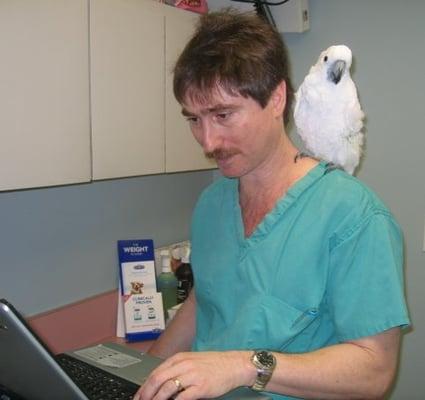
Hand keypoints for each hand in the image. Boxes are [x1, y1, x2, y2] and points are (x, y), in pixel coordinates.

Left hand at [133, 350, 253, 399]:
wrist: (234, 365)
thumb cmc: (214, 364)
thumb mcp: (192, 361)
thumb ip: (177, 369)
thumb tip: (160, 383)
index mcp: (180, 358)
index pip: (156, 372)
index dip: (144, 386)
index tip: (138, 396)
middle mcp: (184, 365)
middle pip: (158, 379)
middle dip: (146, 393)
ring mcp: (192, 375)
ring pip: (167, 388)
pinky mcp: (201, 387)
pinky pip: (182, 397)